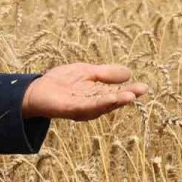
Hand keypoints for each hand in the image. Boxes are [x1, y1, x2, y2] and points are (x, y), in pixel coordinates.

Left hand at [21, 63, 149, 121]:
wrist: (37, 90)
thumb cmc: (61, 82)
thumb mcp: (87, 72)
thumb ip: (106, 74)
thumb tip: (129, 73)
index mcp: (98, 95)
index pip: (117, 92)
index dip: (131, 90)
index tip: (145, 86)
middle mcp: (93, 105)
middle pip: (113, 101)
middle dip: (127, 96)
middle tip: (142, 90)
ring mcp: (82, 108)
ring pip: (102, 105)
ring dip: (116, 101)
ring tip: (130, 95)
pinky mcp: (71, 109)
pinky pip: (87, 107)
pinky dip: (99, 104)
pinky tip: (109, 99)